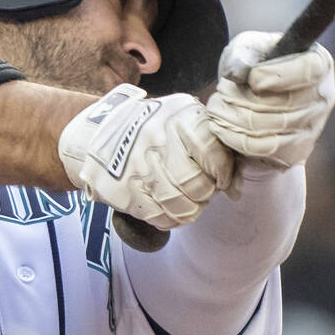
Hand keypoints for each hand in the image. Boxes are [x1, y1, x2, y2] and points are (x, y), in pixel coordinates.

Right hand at [59, 84, 234, 228]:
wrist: (97, 134)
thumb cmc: (152, 128)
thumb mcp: (181, 120)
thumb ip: (213, 146)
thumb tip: (236, 188)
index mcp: (177, 116)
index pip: (214, 153)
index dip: (223, 172)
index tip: (221, 177)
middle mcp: (156, 139)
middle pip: (198, 184)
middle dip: (206, 193)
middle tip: (202, 189)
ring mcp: (137, 166)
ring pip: (180, 205)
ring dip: (190, 209)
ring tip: (187, 200)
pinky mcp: (124, 191)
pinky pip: (159, 217)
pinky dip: (170, 218)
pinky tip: (168, 207)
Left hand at [203, 31, 334, 174]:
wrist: (257, 103)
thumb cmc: (256, 69)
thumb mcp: (249, 48)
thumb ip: (243, 52)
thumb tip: (238, 72)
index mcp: (319, 64)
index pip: (306, 71)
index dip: (273, 75)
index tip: (252, 78)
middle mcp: (322, 97)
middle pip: (284, 103)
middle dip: (243, 97)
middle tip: (222, 91)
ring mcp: (312, 127)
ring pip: (268, 126)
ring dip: (233, 116)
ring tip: (217, 107)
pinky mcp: (296, 151)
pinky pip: (260, 147)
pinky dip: (234, 136)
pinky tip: (222, 126)